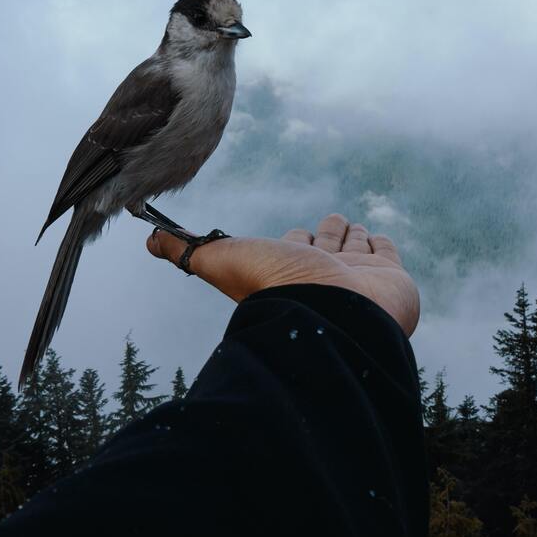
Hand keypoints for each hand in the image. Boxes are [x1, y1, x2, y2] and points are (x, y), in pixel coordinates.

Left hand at [146, 213, 419, 336]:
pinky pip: (386, 255)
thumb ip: (185, 250)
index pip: (291, 247)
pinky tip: (377, 237)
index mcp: (286, 268)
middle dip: (325, 232)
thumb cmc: (278, 288)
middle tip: (328, 222)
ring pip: (354, 249)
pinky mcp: (390, 279)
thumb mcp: (221, 259)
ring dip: (352, 236)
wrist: (336, 314)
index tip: (294, 232)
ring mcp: (357, 277)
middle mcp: (321, 273)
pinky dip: (382, 245)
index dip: (292, 238)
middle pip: (325, 246)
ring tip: (351, 226)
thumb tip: (147, 239)